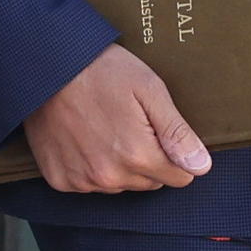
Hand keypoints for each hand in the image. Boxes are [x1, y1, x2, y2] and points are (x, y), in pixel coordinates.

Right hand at [23, 43, 211, 193]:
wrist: (49, 66)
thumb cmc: (102, 71)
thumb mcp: (149, 90)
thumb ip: (177, 133)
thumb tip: (201, 166)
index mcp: (138, 156)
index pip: (179, 177)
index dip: (175, 154)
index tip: (159, 130)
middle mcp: (109, 177)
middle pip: (149, 182)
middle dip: (148, 159)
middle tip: (131, 123)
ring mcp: (82, 180)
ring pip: (119, 185)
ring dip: (119, 165)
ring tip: (106, 127)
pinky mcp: (60, 179)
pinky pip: (88, 184)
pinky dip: (90, 167)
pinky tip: (85, 138)